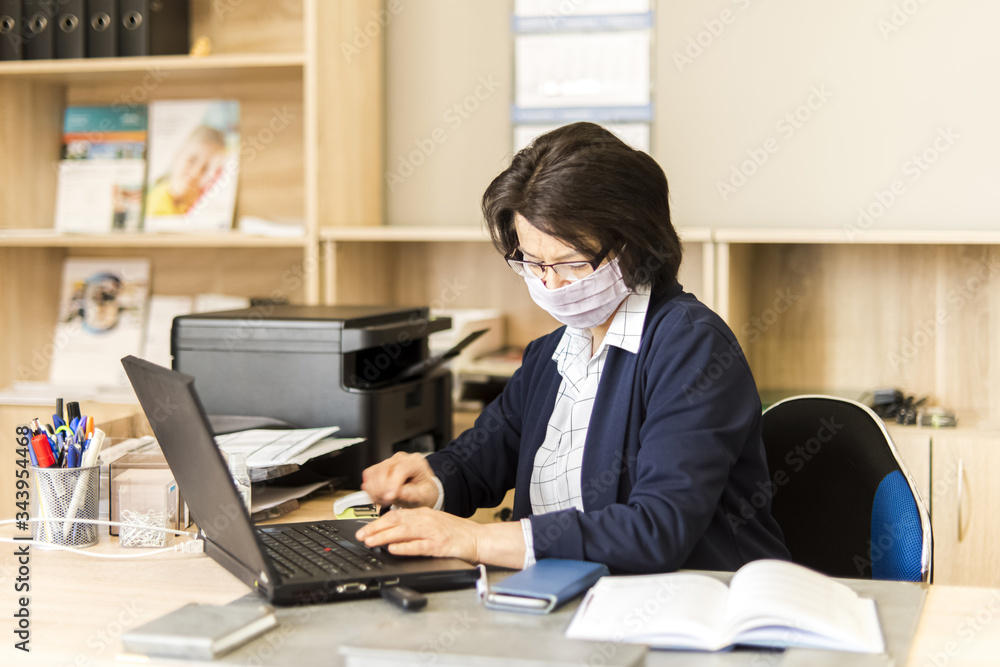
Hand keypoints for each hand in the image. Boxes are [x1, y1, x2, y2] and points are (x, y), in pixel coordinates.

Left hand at [355, 508, 481, 562]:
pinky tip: (393, 549)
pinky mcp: (439, 545)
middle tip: (360, 536)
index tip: (364, 529)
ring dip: (384, 537)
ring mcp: (433, 532)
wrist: (478, 538)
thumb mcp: (433, 523)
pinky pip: (419, 546)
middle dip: (375, 529)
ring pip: (403, 532)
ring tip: (370, 542)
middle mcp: (426, 520)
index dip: (377, 522)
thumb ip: (414, 525)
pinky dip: (405, 547)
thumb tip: (392, 532)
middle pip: (396, 522)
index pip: (395, 515)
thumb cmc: (456, 533)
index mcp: (423, 514)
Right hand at [360, 452, 439, 508]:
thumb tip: (396, 493)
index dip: (392, 483)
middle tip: (386, 502)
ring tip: (384, 500)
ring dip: (374, 490)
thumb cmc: (424, 491)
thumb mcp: (424, 495)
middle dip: (381, 489)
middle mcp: (400, 459)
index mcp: (415, 462)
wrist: (421, 490)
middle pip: (383, 469)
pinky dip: (370, 488)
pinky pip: (368, 475)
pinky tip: (379, 496)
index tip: (389, 497)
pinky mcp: (379, 467)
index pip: (400, 469)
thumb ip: (411, 493)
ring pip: (373, 472)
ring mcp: (388, 462)